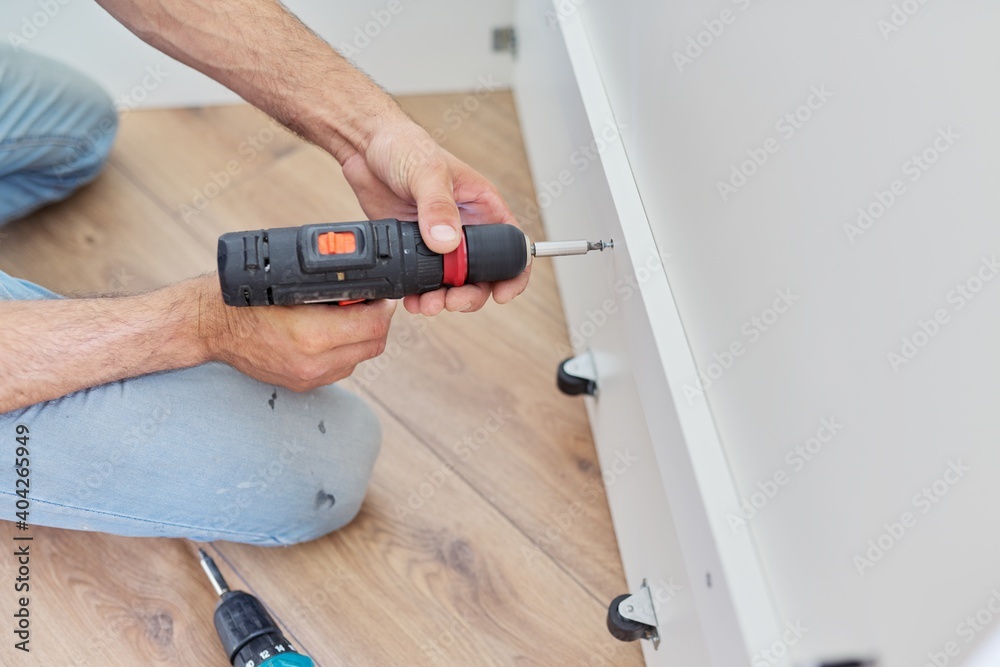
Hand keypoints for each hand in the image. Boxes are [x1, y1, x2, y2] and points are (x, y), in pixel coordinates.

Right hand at [198, 277, 395, 391]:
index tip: (383, 296)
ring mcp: (308, 377)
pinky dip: (345, 350)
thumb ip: (330, 285)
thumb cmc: (245, 298)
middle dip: (378, 322)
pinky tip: (332, 333)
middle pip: (373, 345)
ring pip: (360, 359)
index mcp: (312, 335)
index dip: (385, 308)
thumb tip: (364, 282)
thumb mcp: (290, 282)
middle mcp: (313, 362)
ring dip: (362, 338)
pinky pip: (341, 368)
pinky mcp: (302, 384)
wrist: (210, 327)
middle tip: (371, 303)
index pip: (374, 326)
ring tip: (350, 315)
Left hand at [339, 119, 530, 315]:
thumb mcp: (427, 172)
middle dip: (470, 294)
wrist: (365, 148)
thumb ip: (438, 207)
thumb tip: (448, 242)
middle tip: (452, 301)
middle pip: (482, 275)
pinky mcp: (415, 249)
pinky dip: (419, 293)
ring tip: (426, 304)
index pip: (511, 245)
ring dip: (443, 298)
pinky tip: (410, 297)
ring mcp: (439, 241)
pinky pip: (423, 279)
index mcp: (482, 207)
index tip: (502, 293)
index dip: (513, 273)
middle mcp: (465, 227)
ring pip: (452, 283)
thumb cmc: (404, 146)